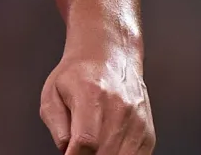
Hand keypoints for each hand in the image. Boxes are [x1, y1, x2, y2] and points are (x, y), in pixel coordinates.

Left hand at [39, 38, 154, 152]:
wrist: (108, 55)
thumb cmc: (78, 74)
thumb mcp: (52, 94)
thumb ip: (57, 127)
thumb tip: (66, 152)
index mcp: (92, 96)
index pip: (86, 142)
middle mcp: (119, 108)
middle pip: (105, 153)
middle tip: (79, 150)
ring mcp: (137, 121)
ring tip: (92, 149)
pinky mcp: (147, 132)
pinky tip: (108, 149)